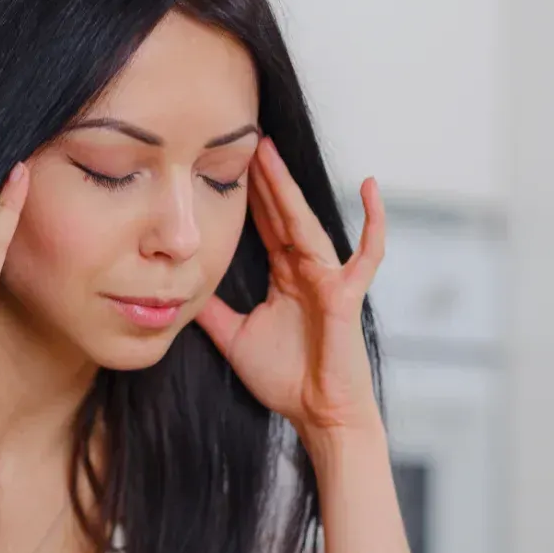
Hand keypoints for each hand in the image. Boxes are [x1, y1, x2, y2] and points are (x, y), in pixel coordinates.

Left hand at [196, 140, 384, 436]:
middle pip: (281, 215)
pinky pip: (365, 253)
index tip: (229, 161)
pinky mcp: (347, 294)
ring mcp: (329, 279)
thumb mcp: (234, 338)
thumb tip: (180, 288)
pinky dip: (373, 222)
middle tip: (245, 138)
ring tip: (271, 153)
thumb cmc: (286, 380)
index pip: (265, 226)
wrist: (318, 414)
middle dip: (264, 178)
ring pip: (305, 224)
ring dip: (288, 188)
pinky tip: (370, 186)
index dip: (250, 195)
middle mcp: (306, 271)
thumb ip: (211, 311)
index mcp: (284, 277)